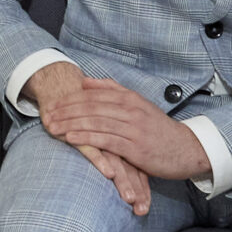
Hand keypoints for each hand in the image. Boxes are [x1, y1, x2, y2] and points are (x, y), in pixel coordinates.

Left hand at [28, 64, 207, 198]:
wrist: (187, 149)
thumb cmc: (158, 129)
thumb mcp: (138, 105)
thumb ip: (113, 91)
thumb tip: (86, 81)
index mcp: (129, 98)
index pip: (93, 95)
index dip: (70, 98)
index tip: (51, 102)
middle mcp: (130, 110)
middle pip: (91, 107)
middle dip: (65, 110)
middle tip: (45, 114)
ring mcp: (133, 128)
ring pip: (95, 122)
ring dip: (70, 124)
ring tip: (51, 126)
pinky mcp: (135, 148)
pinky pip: (106, 140)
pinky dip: (86, 138)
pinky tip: (70, 139)